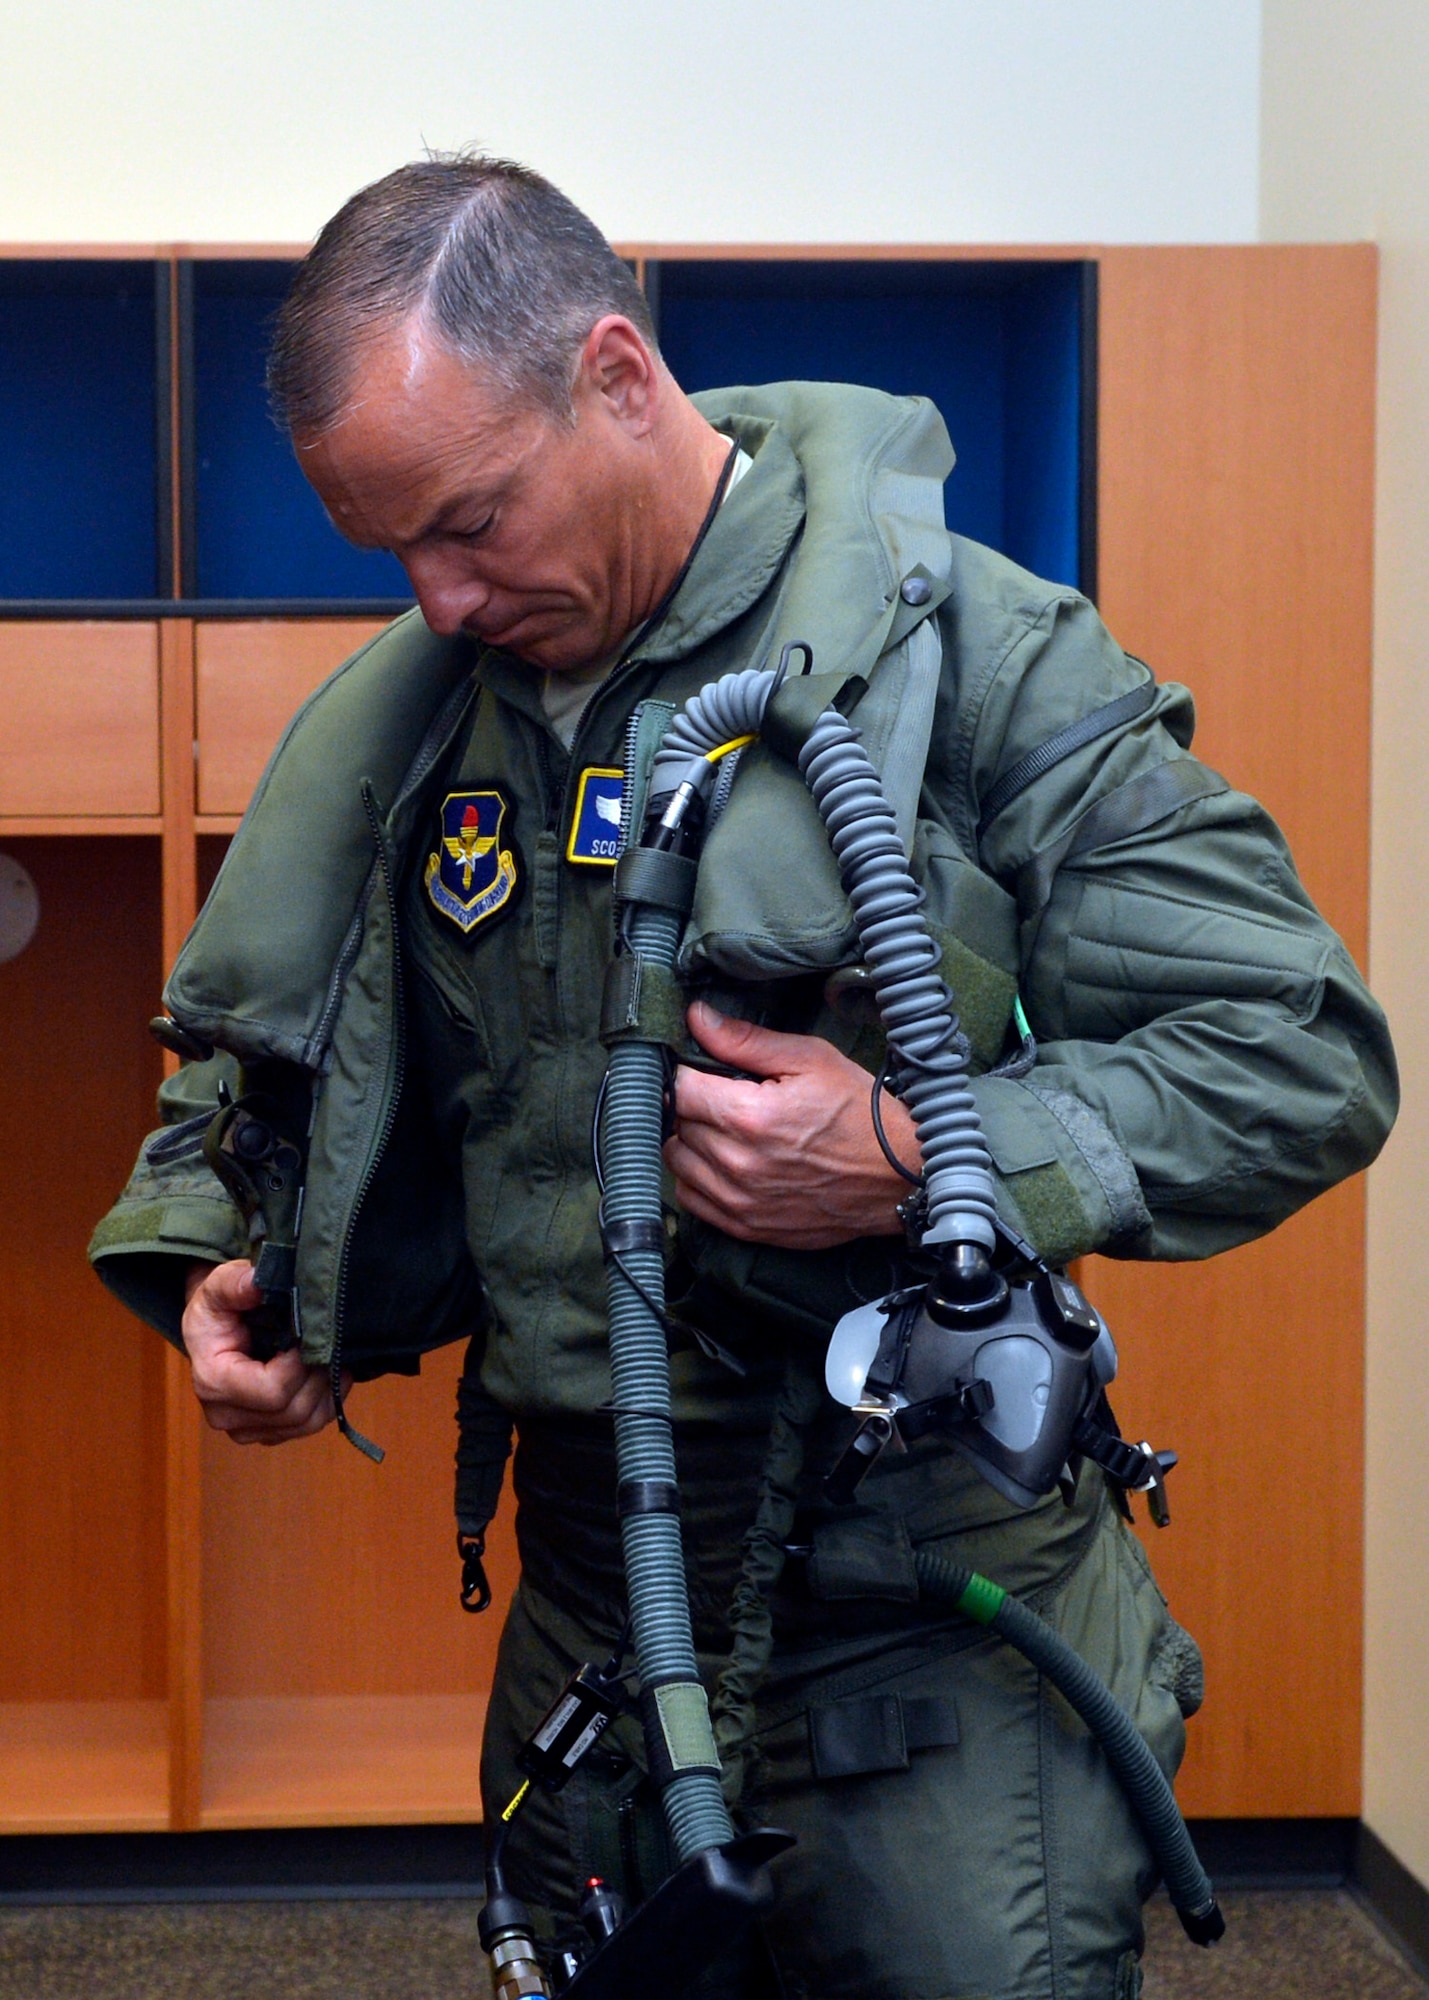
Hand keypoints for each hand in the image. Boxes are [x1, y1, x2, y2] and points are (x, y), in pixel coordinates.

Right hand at [181, 1259, 345, 1445]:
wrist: (215, 1331)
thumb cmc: (218, 1310)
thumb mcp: (218, 1288)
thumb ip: (234, 1283)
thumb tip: (256, 1282)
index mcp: (212, 1382)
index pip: (272, 1391)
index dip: (300, 1365)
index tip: (307, 1335)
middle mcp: (226, 1415)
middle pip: (293, 1410)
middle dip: (318, 1375)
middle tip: (328, 1343)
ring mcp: (247, 1429)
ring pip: (306, 1422)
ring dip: (326, 1389)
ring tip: (330, 1356)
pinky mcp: (267, 1433)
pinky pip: (310, 1426)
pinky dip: (327, 1401)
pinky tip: (329, 1373)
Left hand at [663, 1001, 918, 1248]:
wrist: (899, 1177)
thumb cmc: (861, 1114)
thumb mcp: (811, 1060)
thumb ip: (745, 1040)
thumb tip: (696, 1017)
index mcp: (750, 1117)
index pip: (678, 1088)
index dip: (686, 1072)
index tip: (702, 1070)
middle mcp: (737, 1164)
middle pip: (676, 1124)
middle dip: (694, 1105)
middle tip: (723, 1097)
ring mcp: (740, 1201)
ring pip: (676, 1162)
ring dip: (691, 1141)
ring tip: (724, 1129)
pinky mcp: (746, 1227)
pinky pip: (691, 1199)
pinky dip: (697, 1178)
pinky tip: (724, 1162)